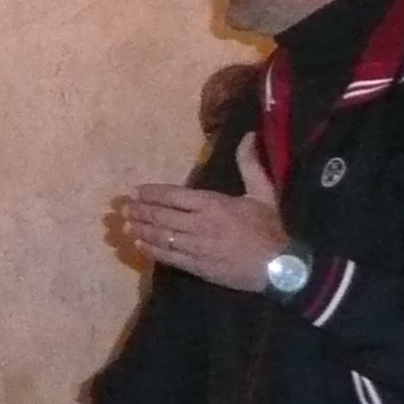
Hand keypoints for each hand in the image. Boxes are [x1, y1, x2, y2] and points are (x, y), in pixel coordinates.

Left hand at [119, 137, 288, 293]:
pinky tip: (140, 245)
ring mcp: (197, 246)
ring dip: (141, 229)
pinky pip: (169, 257)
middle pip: (162, 216)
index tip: (136, 191)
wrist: (281, 267)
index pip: (174, 195)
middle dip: (140, 211)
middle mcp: (200, 224)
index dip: (152, 193)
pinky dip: (152, 250)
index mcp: (213, 204)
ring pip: (162, 236)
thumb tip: (248, 136)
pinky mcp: (198, 266)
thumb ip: (250, 165)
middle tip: (122, 208)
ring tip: (125, 225)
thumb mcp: (263, 192)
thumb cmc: (269, 228)